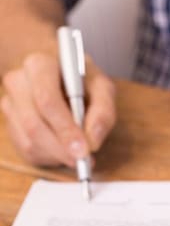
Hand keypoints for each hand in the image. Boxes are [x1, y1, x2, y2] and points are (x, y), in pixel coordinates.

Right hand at [1, 52, 115, 166]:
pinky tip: (64, 151)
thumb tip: (92, 142)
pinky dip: (50, 157)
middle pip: (34, 124)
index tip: (83, 149)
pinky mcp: (10, 123)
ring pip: (29, 141)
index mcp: (40, 65)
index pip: (47, 100)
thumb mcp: (102, 88)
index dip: (66, 129)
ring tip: (78, 155)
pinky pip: (27, 150)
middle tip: (83, 160)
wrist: (60, 76)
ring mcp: (10, 104)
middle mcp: (18, 82)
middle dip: (62, 148)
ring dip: (57, 155)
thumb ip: (103, 112)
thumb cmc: (82, 81)